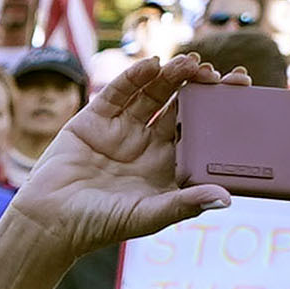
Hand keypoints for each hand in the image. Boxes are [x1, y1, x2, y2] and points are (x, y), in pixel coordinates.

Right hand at [0, 54, 234, 252]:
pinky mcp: (94, 118)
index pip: (200, 130)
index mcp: (166, 166)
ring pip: (152, 94)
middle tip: (215, 72)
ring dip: (171, 76)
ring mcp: (121, 129)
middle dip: (199, 86)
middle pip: (180, 105)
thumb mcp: (149, 216)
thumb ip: (186, 204)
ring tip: (188, 62)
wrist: (48, 222)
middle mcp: (147, 143)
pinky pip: (118, 92)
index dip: (219, 109)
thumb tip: (226, 199)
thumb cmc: (99, 225)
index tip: (241, 88)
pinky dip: (134, 76)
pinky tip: (151, 65)